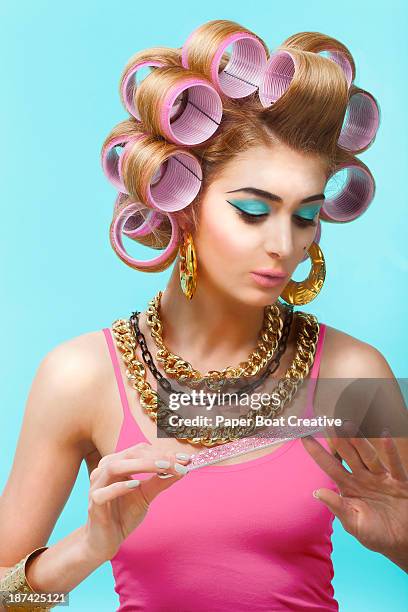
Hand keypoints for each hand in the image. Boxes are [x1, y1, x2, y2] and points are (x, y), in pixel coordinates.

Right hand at [83, 443, 190, 561]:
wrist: (105, 541)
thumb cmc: (123, 515)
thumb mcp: (146, 495)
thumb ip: (161, 481)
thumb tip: (182, 468)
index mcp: (117, 463)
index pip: (141, 450)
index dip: (163, 452)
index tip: (184, 458)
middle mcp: (104, 470)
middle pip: (130, 454)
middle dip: (156, 456)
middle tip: (178, 462)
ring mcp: (97, 485)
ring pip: (115, 467)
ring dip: (141, 465)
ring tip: (163, 467)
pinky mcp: (94, 504)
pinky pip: (104, 492)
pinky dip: (121, 487)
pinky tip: (136, 485)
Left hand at [301, 425, 407, 566]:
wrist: (403, 543)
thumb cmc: (376, 534)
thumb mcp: (353, 523)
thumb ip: (338, 507)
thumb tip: (316, 492)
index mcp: (348, 487)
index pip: (329, 465)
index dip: (317, 452)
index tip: (303, 436)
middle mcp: (363, 477)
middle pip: (348, 454)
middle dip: (337, 438)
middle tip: (327, 420)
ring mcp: (381, 478)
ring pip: (368, 455)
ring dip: (359, 441)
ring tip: (349, 425)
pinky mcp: (399, 482)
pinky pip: (394, 464)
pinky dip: (390, 451)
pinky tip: (384, 435)